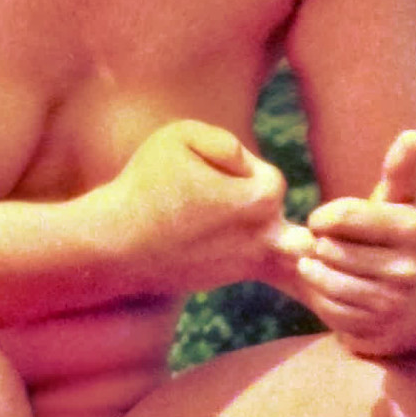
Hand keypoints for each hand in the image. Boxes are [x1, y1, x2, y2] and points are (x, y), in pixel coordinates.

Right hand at [113, 119, 311, 294]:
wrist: (116, 243)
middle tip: (215, 199)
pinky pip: (270, 277)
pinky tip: (298, 280)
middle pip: (281, 215)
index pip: (271, 180)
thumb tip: (248, 162)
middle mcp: (260, 241)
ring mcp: (244, 266)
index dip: (244, 169)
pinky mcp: (227, 280)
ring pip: (287, 254)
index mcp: (256, 203)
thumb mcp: (180, 136)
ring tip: (284, 246)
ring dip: (286, 243)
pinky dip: (285, 276)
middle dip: (259, 201)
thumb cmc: (146, 182)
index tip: (210, 172)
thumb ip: (226, 141)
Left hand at [295, 130, 415, 356]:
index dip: (324, 217)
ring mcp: (395, 304)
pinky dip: (322, 298)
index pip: (344, 217)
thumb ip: (402, 169)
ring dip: (315, 269)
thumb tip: (414, 134)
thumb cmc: (408, 237)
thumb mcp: (406, 203)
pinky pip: (330, 311)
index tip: (321, 219)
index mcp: (414, 228)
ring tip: (318, 261)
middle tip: (322, 243)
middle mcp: (409, 269)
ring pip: (328, 280)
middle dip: (320, 244)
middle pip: (332, 249)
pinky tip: (329, 287)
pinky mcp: (379, 331)